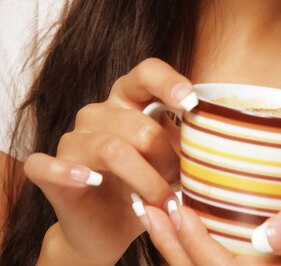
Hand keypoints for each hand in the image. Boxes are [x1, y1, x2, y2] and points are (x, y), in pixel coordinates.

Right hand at [24, 58, 196, 265]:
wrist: (109, 228)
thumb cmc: (145, 185)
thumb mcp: (171, 159)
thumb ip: (185, 140)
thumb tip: (212, 133)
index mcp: (129, 99)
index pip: (147, 72)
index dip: (169, 82)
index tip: (192, 104)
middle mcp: (98, 112)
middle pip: (140, 125)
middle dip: (167, 159)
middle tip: (180, 184)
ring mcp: (72, 140)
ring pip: (111, 149)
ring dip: (145, 180)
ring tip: (162, 201)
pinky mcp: (48, 170)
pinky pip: (46, 164)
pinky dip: (68, 172)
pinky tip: (89, 180)